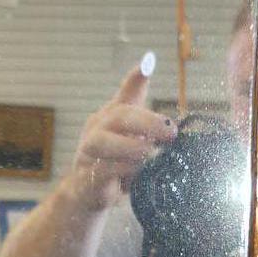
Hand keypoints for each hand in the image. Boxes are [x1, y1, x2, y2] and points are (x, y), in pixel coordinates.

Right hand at [64, 65, 175, 212]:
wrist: (85, 193)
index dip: (136, 78)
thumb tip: (172, 121)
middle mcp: (98, 129)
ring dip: (130, 147)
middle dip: (147, 122)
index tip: (148, 63)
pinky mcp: (86, 176)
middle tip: (170, 132)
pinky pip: (101, 169)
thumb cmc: (114, 163)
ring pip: (103, 141)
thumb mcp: (134, 144)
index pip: (126, 93)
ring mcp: (88, 152)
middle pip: (118, 116)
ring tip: (149, 154)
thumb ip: (150, 128)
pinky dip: (121, 169)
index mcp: (113, 117)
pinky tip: (136, 173)